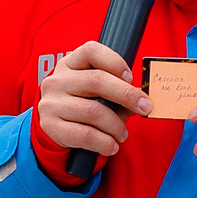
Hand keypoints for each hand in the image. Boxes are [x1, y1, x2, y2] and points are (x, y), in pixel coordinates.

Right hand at [36, 41, 150, 164]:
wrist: (51, 128)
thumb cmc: (79, 104)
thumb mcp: (93, 92)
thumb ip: (116, 93)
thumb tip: (142, 101)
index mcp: (69, 64)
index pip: (91, 51)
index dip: (115, 62)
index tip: (131, 78)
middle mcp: (57, 81)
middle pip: (96, 81)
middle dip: (126, 95)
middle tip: (145, 107)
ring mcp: (52, 103)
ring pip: (93, 111)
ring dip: (116, 125)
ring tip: (123, 134)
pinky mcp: (51, 127)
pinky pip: (85, 135)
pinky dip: (104, 142)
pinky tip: (112, 145)